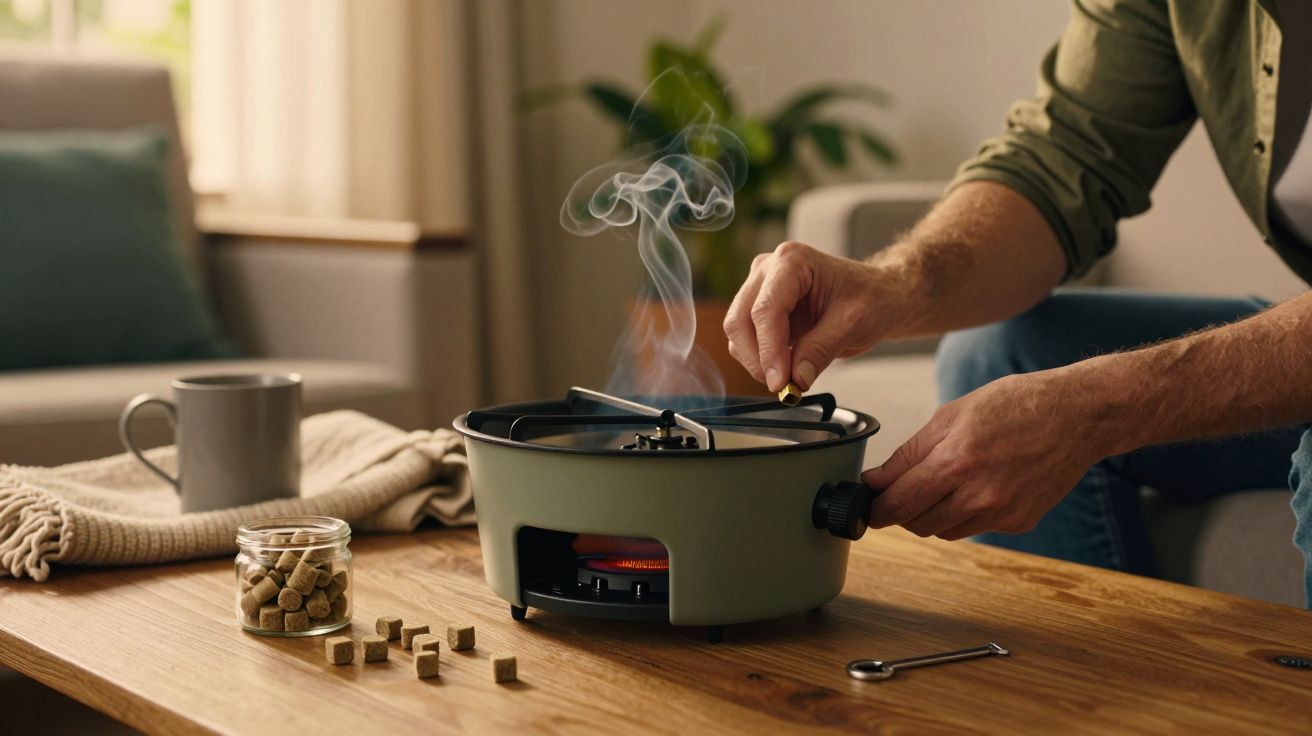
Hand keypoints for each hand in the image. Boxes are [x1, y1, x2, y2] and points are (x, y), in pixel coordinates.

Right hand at [722, 241, 895, 392]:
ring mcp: (760, 288)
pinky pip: (746, 340)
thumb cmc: (870, 298)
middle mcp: (768, 270)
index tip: (779, 382)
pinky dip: (760, 360)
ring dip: (757, 361)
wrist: (877, 296)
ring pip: (738, 332)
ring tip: (790, 377)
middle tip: (781, 386)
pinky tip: (786, 367)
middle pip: (740, 320)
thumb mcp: (854, 324)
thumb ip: (821, 350)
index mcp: (792, 261)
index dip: (769, 350)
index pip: (766, 310)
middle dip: (757, 358)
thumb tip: (796, 378)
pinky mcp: (759, 309)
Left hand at [862, 370, 1109, 539]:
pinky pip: (974, 528)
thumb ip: (910, 453)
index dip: (875, 509)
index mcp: (956, 462)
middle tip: (904, 487)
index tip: (867, 505)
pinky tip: (978, 485)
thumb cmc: (1016, 405)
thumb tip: (877, 480)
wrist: (1078, 416)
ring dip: (932, 513)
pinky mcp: (1019, 522)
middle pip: (916, 524)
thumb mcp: (952, 415)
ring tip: (945, 481)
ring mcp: (1002, 513)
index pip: (898, 504)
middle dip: (902, 509)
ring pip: (944, 531)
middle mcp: (979, 495)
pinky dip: (964, 514)